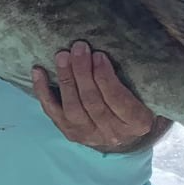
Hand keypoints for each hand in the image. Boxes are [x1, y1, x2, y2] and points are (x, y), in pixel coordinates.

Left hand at [32, 41, 156, 150]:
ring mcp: (88, 134)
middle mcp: (112, 132)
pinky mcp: (69, 132)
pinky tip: (38, 71)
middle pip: (92, 102)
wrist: (125, 135)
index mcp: (137, 123)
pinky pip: (52, 111)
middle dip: (83, 72)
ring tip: (62, 56)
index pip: (119, 100)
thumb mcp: (145, 96)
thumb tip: (112, 51)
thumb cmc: (138, 106)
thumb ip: (133, 80)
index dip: (106, 77)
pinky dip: (43, 91)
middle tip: (78, 48)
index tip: (99, 55)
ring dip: (66, 78)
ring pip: (72, 107)